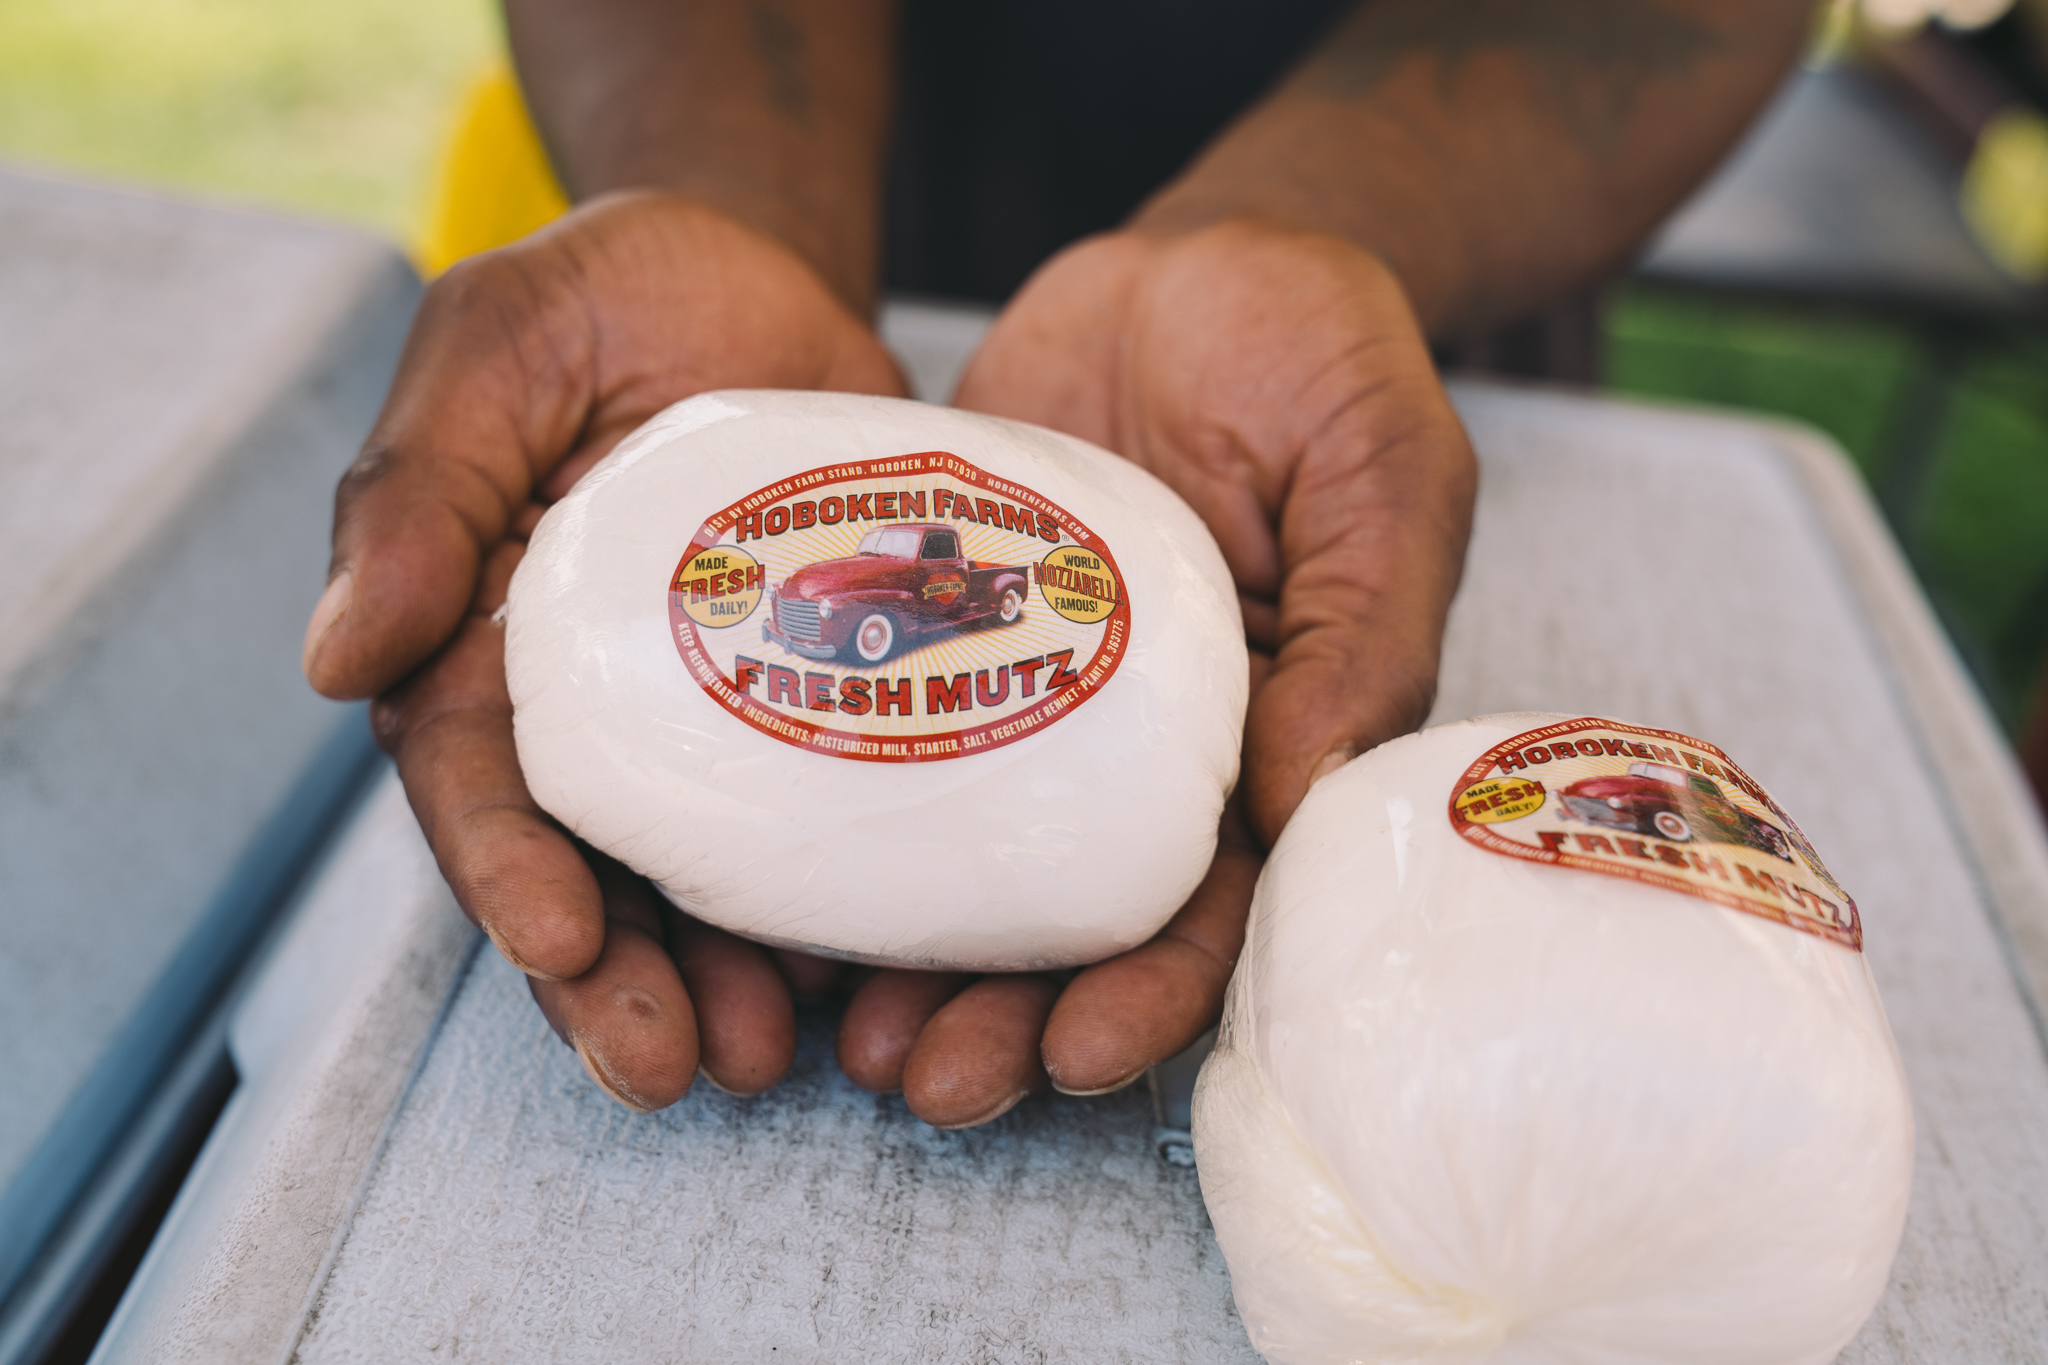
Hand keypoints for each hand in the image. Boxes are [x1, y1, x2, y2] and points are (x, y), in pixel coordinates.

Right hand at [305, 192, 906, 1106]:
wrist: (761, 279)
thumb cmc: (608, 299)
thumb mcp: (497, 349)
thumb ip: (418, 488)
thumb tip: (334, 656)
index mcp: (482, 636)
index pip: (476, 779)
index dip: (512, 871)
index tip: (564, 944)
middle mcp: (587, 704)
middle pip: (583, 867)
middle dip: (615, 981)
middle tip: (671, 1067)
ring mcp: (707, 717)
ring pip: (698, 876)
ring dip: (721, 977)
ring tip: (769, 1054)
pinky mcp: (814, 707)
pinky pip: (820, 822)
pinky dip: (833, 903)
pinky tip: (864, 967)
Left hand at [830, 220, 1476, 1125]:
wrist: (1189, 264)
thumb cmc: (1319, 356)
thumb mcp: (1383, 470)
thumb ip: (1366, 623)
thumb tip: (1309, 790)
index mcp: (1275, 740)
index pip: (1222, 904)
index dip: (1158, 994)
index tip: (1084, 1055)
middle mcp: (1147, 749)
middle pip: (1080, 923)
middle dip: (1014, 1020)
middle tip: (930, 1084)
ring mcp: (1037, 701)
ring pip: (973, 866)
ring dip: (918, 966)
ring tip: (847, 1035)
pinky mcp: (943, 637)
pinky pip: (883, 747)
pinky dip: (839, 834)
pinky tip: (784, 900)